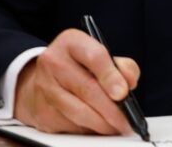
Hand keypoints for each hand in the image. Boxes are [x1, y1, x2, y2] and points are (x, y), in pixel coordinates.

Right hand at [13, 28, 140, 134]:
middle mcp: (54, 61)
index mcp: (71, 42)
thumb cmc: (79, 66)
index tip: (123, 93)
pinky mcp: (42, 111)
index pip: (94, 56)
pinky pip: (70, 125)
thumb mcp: (101, 55)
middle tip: (126, 120)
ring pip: (78, 111)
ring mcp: (45, 87)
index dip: (111, 76)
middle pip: (87, 88)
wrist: (45, 79)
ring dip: (102, 124)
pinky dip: (89, 129)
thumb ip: (121, 66)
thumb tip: (128, 83)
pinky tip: (99, 127)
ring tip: (117, 126)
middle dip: (111, 109)